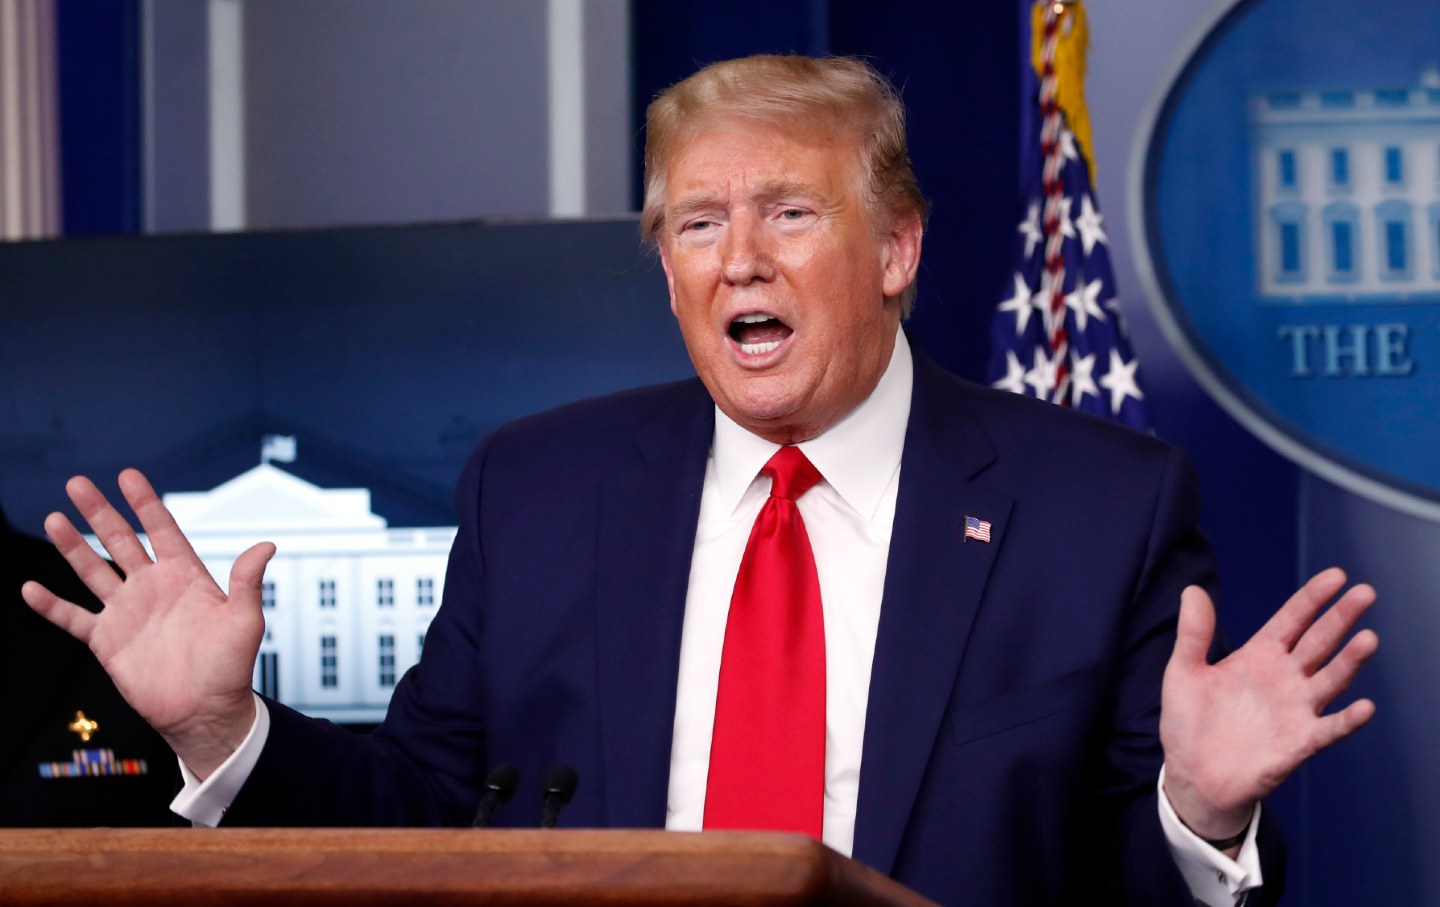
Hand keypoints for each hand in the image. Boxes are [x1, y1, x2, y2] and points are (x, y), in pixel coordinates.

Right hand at [21, 469, 274, 778]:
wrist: (205, 711)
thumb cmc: (231, 667)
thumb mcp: (244, 620)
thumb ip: (248, 582)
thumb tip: (267, 545)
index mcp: (185, 577)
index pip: (161, 530)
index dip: (145, 503)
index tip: (128, 475)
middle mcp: (153, 588)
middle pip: (120, 541)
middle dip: (99, 512)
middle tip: (77, 484)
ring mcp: (127, 612)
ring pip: (93, 570)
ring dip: (72, 547)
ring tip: (53, 519)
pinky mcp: (107, 641)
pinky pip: (73, 618)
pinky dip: (51, 605)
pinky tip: (29, 589)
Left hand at [1160, 568, 1377, 844]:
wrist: (1192, 776)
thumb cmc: (1188, 722)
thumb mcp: (1183, 672)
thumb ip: (1193, 634)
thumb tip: (1193, 590)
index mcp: (1258, 656)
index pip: (1292, 620)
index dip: (1313, 598)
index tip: (1337, 575)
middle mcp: (1284, 678)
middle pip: (1318, 642)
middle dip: (1340, 618)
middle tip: (1365, 593)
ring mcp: (1295, 709)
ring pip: (1330, 679)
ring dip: (1350, 661)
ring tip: (1367, 639)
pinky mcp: (1298, 743)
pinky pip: (1328, 729)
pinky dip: (1346, 719)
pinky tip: (1364, 707)